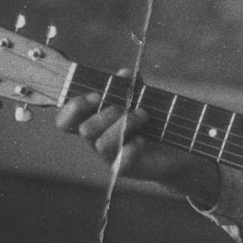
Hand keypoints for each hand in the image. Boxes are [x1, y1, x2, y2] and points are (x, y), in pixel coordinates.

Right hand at [54, 69, 219, 205]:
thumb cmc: (153, 122)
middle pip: (85, 130)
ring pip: (102, 144)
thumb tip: (124, 73)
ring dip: (125, 124)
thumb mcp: (143, 98)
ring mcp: (110, 157)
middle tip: (127, 107)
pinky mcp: (126, 169)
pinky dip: (133, 146)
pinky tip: (144, 140)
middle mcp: (97, 141)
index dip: (73, 109)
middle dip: (107, 114)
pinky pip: (121, 161)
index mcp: (94, 122)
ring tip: (144, 116)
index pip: (65, 121)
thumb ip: (132, 85)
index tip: (96, 96)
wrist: (177, 149)